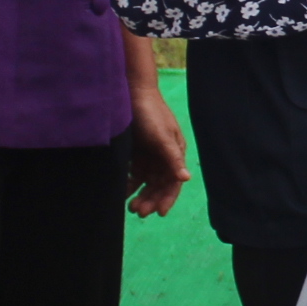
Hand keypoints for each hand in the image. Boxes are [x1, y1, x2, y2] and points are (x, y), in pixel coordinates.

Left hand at [126, 83, 189, 217]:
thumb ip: (172, 158)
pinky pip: (132, 174)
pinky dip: (128, 184)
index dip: (167, 198)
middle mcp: (163, 157)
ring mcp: (148, 155)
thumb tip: (186, 178)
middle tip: (137, 211)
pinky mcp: (134, 152)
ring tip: (129, 207)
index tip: (158, 213)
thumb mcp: (162, 137)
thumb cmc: (150, 113)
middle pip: (158, 185)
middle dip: (150, 199)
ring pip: (145, 182)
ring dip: (139, 195)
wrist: (130, 92)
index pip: (173, 182)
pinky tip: (120, 192)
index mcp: (175, 153)